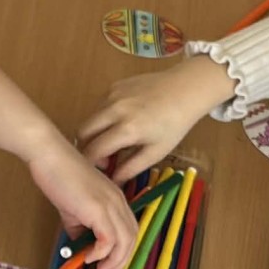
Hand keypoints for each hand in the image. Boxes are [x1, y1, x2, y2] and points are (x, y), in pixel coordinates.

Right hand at [29, 136, 135, 268]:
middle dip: (122, 261)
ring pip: (125, 241)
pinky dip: (102, 253)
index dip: (123, 251)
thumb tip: (80, 247)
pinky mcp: (99, 209)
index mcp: (116, 200)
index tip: (110, 266)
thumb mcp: (73, 209)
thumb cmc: (59, 178)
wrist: (49, 157)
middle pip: (132, 238)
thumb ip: (80, 228)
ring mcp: (111, 205)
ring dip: (114, 262)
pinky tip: (89, 257)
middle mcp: (119, 202)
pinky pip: (109, 239)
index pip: (130, 230)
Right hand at [80, 57, 234, 184]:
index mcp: (126, 129)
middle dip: (86, 146)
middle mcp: (114, 110)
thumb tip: (112, 182)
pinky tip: (120, 122)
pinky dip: (103, 118)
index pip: (93, 150)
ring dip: (95, 132)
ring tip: (113, 140)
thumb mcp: (156, 152)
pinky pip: (99, 106)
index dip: (91, 163)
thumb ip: (131, 168)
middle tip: (102, 156)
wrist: (186, 89)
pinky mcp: (114, 86)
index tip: (100, 169)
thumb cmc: (174, 125)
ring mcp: (112, 95)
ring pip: (89, 118)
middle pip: (82, 132)